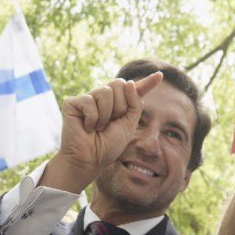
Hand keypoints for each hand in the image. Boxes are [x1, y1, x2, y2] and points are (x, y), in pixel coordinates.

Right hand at [39, 73, 163, 193]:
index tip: (160, 75)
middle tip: (110, 124)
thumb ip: (134, 104)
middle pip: (120, 84)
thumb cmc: (109, 145)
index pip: (134, 89)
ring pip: (105, 91)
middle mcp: (103, 98)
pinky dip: (92, 118)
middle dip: (120, 106)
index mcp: (118, 103)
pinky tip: (87, 127)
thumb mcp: (129, 124)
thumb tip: (129, 83)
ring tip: (98, 127)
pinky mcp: (73, 103)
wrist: (91, 159)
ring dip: (106, 114)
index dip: (147, 82)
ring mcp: (88, 98)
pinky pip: (89, 100)